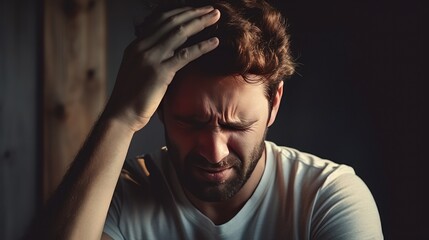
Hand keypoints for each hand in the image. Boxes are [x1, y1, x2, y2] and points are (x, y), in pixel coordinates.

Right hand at [105, 6, 219, 131]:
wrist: (121, 115)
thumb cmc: (131, 97)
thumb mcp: (137, 71)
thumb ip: (150, 58)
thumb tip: (167, 53)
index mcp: (136, 45)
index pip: (161, 20)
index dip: (181, 12)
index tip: (196, 10)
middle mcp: (142, 47)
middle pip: (172, 22)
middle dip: (194, 13)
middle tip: (212, 10)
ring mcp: (150, 58)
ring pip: (180, 33)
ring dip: (200, 23)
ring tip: (217, 17)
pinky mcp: (160, 72)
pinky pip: (185, 55)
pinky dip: (202, 46)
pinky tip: (215, 42)